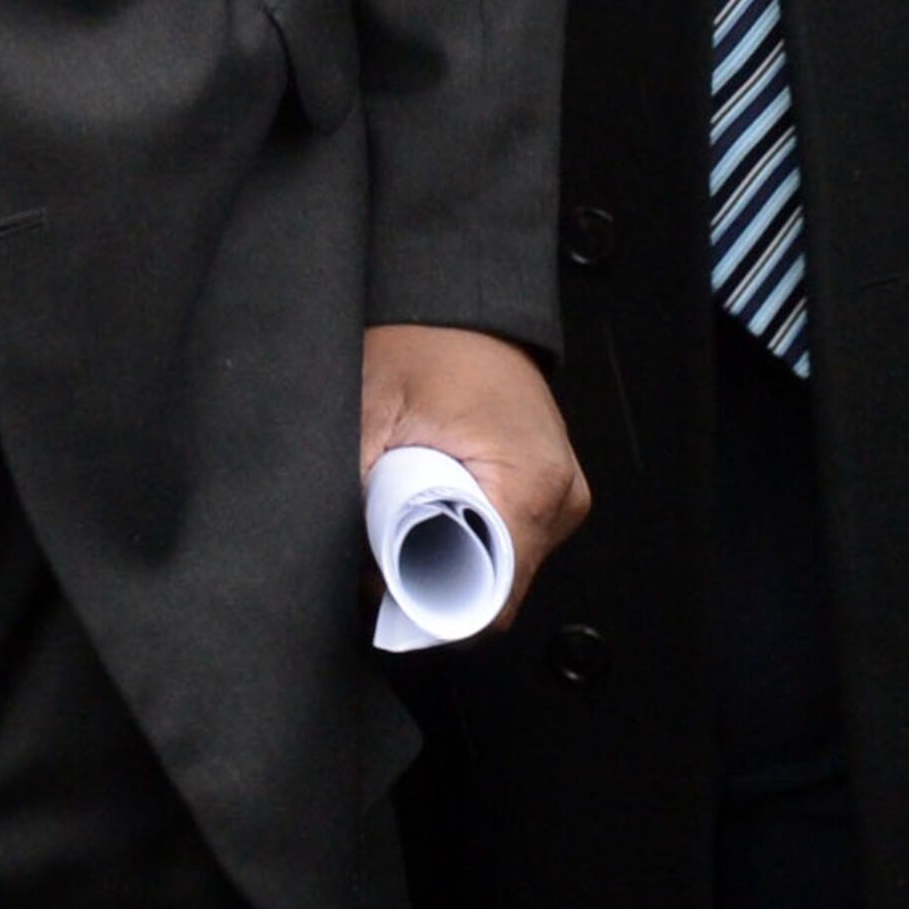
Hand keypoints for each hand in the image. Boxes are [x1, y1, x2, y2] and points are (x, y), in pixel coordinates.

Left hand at [362, 323, 588, 614]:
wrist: (458, 302)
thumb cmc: (424, 342)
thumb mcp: (371, 413)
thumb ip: (356, 490)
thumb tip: (347, 556)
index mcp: (531, 484)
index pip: (495, 598)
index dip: (436, 606)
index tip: (390, 595)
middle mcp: (560, 495)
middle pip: (499, 587)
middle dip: (436, 583)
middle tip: (382, 557)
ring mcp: (561, 494)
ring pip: (505, 567)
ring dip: (453, 559)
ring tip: (406, 526)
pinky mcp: (551, 488)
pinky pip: (512, 538)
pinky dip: (470, 536)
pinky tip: (435, 514)